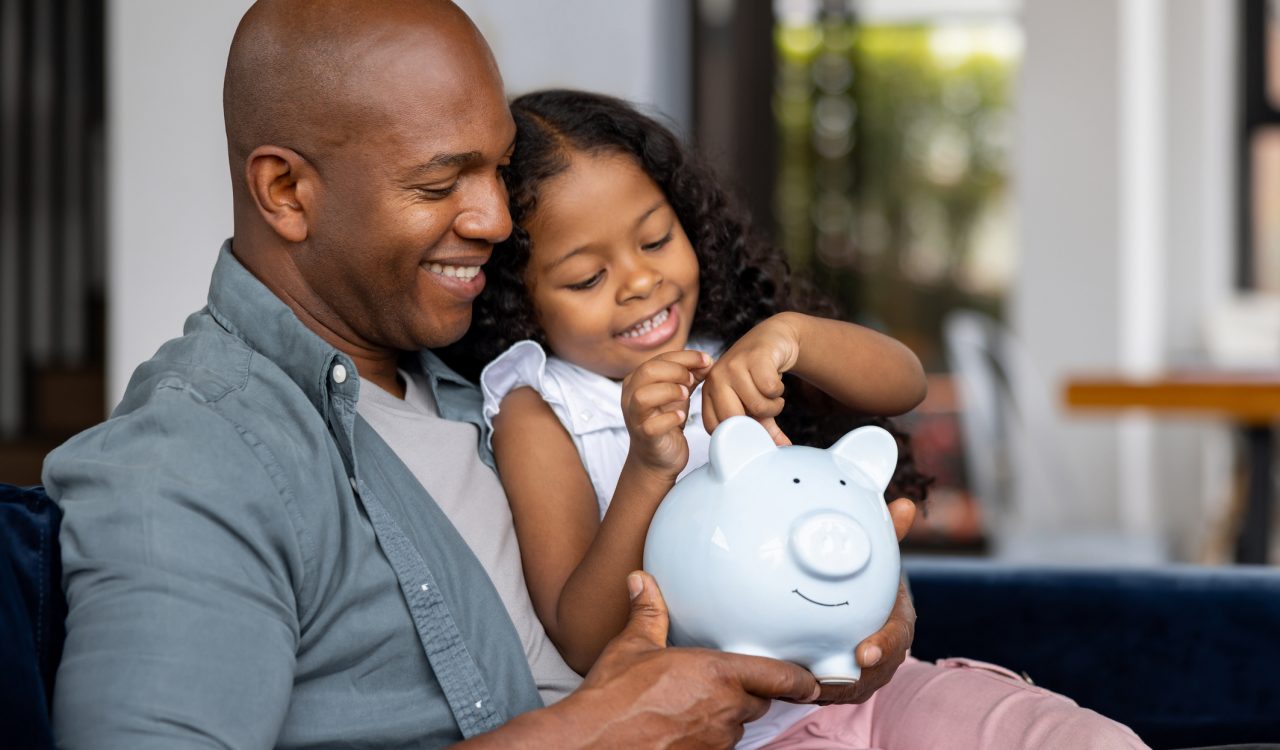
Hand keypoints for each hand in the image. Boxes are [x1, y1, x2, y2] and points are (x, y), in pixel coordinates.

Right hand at [566, 571, 820, 747]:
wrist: (591, 742)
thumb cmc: (611, 696)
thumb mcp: (631, 647)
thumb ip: (647, 612)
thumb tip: (641, 581)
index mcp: (716, 674)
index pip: (778, 677)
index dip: (799, 681)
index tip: (810, 682)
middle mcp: (724, 709)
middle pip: (758, 703)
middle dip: (748, 696)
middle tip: (727, 687)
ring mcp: (715, 740)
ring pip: (737, 728)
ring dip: (727, 718)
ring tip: (696, 708)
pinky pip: (719, 748)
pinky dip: (709, 739)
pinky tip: (684, 729)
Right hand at [621, 350, 711, 478]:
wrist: (658, 458)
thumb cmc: (665, 421)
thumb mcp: (678, 393)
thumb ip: (690, 375)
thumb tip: (707, 361)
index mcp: (637, 380)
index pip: (659, 359)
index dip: (685, 357)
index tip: (706, 360)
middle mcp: (630, 396)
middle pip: (648, 371)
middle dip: (676, 371)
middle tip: (693, 380)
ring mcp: (635, 417)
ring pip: (643, 396)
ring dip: (669, 391)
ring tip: (686, 395)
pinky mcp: (644, 437)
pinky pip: (651, 426)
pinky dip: (670, 418)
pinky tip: (682, 416)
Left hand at [701, 314, 801, 445]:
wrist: (772, 339)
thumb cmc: (758, 374)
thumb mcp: (756, 402)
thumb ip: (763, 427)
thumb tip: (781, 448)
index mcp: (709, 392)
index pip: (715, 428)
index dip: (736, 434)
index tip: (752, 427)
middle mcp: (716, 379)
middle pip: (734, 419)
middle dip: (757, 421)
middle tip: (766, 410)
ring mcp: (733, 366)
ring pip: (757, 406)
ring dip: (774, 405)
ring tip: (773, 395)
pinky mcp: (754, 358)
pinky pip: (770, 390)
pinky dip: (779, 392)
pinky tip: (776, 383)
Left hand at [818, 497, 916, 703]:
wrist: (863, 609)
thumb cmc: (870, 584)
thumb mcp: (879, 559)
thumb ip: (888, 534)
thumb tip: (905, 505)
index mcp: (897, 622)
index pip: (897, 637)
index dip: (884, 646)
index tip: (865, 654)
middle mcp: (885, 653)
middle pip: (873, 673)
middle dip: (850, 679)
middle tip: (821, 678)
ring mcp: (866, 674)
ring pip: (849, 689)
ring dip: (826, 690)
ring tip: (800, 684)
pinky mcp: (843, 685)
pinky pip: (828, 693)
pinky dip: (810, 691)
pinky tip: (786, 685)